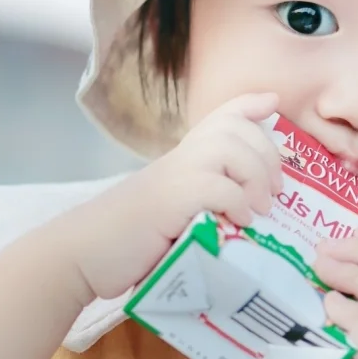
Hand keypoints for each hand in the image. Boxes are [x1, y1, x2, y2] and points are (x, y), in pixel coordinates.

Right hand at [46, 93, 283, 302]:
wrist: (81, 256)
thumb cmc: (126, 245)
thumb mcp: (171, 218)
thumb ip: (201, 209)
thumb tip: (243, 222)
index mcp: (179, 160)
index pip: (218, 117)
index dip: (247, 105)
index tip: (271, 102)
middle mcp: (177, 160)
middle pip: (234, 130)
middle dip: (267, 154)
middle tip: (276, 191)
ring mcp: (172, 176)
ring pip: (230, 149)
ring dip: (255, 175)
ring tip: (262, 207)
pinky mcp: (169, 200)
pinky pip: (217, 186)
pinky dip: (236, 201)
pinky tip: (239, 221)